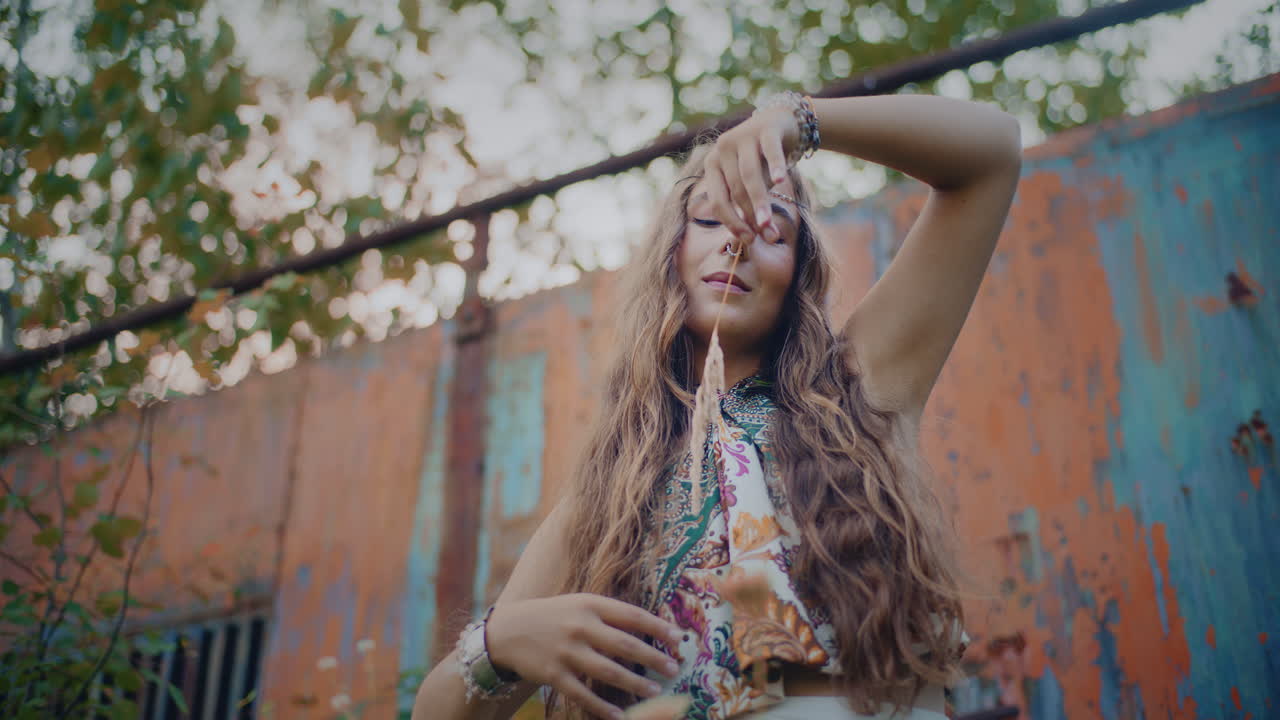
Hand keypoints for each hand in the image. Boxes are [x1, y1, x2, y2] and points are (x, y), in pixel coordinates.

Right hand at [486, 593, 683, 719]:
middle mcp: (579, 626)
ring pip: (608, 671)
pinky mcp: (554, 675)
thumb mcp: (579, 604)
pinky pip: (583, 694)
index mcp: (589, 604)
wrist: (508, 631)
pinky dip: (602, 707)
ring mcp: (566, 652)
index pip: (631, 615)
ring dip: (634, 683)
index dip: (658, 627)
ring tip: (654, 691)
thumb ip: (609, 615)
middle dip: (653, 658)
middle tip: (674, 668)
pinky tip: (619, 716)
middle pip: (625, 644)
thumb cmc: (553, 617)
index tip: (680, 638)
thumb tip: (649, 630)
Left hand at [701, 105, 798, 245]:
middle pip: (735, 190)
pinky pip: (770, 151)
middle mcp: (722, 149)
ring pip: (750, 175)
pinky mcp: (764, 128)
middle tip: (768, 236)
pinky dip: (775, 166)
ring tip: (768, 223)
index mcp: (712, 165)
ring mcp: (742, 136)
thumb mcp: (750, 182)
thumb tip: (756, 238)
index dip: (732, 222)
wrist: (780, 122)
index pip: (718, 200)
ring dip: (760, 202)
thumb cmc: (762, 160)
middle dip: (751, 216)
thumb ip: (749, 205)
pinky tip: (780, 180)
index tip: (748, 240)